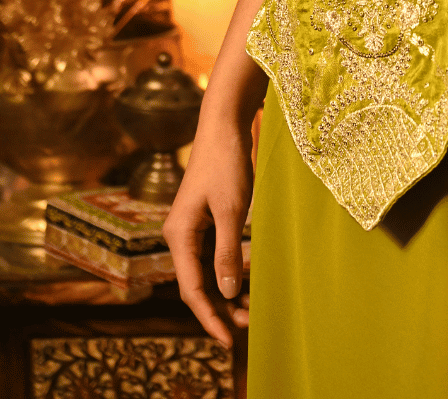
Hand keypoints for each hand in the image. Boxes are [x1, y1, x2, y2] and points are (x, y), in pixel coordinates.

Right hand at [163, 119, 254, 348]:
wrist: (224, 126)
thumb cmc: (226, 164)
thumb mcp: (230, 210)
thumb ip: (226, 252)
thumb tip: (227, 293)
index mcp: (178, 235)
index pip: (191, 289)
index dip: (209, 317)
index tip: (227, 340)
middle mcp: (180, 235)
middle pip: (197, 284)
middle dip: (220, 308)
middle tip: (247, 327)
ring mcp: (192, 227)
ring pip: (207, 271)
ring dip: (226, 291)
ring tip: (251, 310)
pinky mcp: (205, 219)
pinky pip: (214, 254)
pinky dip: (229, 270)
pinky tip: (246, 281)